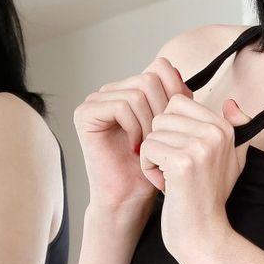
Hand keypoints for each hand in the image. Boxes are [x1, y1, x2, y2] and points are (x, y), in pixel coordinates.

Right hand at [74, 56, 192, 209]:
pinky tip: (135, 147)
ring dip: (150, 123)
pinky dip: (134, 127)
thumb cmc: (153, 167)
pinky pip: (120, 105)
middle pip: (150, 78)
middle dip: (163, 111)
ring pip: (138, 92)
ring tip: (149, 146)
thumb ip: (176, 98)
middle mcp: (111, 90)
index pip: (160, 67)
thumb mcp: (173, 127)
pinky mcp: (85, 114)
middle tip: (161, 139)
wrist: (131, 196)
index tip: (177, 124)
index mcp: (131, 89)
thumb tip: (178, 70)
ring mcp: (96, 100)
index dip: (175, 92)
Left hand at [139, 93, 251, 262]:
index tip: (183, 155)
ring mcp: (200, 146)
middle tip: (175, 169)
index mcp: (224, 127)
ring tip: (171, 178)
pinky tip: (165, 185)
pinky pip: (147, 148)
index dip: (171, 129)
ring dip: (154, 157)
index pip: (177, 103)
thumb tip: (231, 103)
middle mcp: (216, 132)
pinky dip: (149, 169)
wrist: (203, 234)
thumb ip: (233, 129)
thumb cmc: (208, 198)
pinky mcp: (182, 162)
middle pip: (162, 116)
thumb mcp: (230, 161)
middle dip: (160, 142)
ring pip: (152, 132)